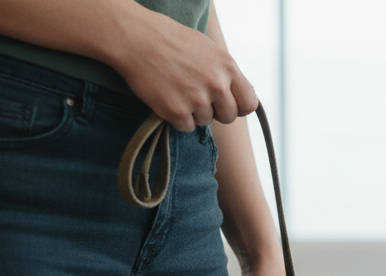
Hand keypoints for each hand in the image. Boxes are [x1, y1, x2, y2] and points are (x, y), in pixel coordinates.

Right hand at [109, 7, 257, 131]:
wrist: (136, 38)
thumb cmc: (172, 40)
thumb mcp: (209, 50)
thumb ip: (226, 73)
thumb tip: (240, 94)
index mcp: (228, 68)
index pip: (249, 104)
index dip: (238, 106)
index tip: (227, 104)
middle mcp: (217, 85)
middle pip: (228, 117)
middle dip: (215, 111)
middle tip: (196, 96)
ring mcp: (197, 100)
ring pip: (205, 121)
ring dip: (192, 112)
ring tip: (177, 89)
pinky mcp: (176, 112)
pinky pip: (185, 127)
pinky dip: (176, 117)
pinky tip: (167, 97)